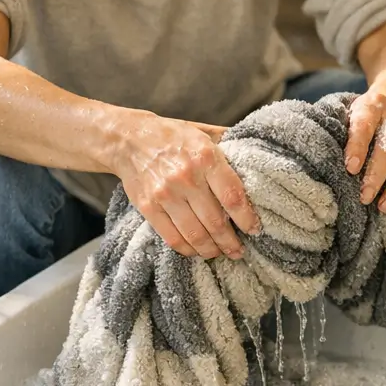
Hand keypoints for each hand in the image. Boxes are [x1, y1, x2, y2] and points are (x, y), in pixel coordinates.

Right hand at [114, 114, 259, 258]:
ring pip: (195, 235)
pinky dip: (188, 250)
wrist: (128, 139)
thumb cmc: (172, 136)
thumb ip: (228, 143)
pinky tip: (197, 251)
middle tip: (239, 251)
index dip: (247, 219)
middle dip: (231, 243)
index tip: (255, 230)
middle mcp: (186, 177)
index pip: (233, 197)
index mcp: (205, 157)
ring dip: (211, 251)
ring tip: (220, 253)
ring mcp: (165, 194)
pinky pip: (173, 238)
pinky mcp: (149, 207)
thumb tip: (256, 151)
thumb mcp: (203, 132)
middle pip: (215, 222)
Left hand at [344, 90, 385, 211]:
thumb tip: (326, 167)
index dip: (357, 146)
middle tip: (365, 197)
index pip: (364, 125)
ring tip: (383, 206)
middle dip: (377, 174)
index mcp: (373, 105)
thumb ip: (341, 136)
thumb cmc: (362, 121)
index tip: (350, 169)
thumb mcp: (348, 119)